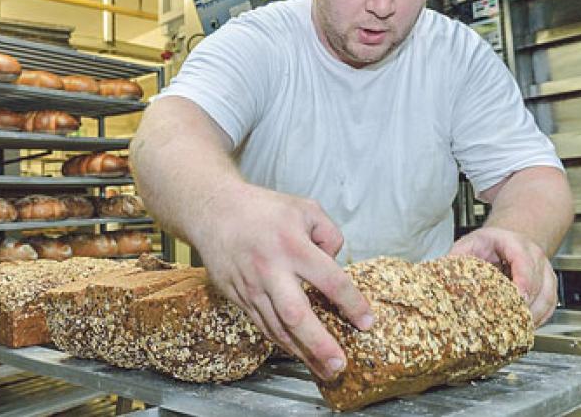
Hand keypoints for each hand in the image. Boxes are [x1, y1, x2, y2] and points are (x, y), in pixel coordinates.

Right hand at [195, 183, 373, 380]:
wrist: (214, 212)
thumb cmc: (262, 209)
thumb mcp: (304, 209)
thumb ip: (330, 234)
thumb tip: (336, 262)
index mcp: (292, 245)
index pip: (330, 280)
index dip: (352, 303)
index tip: (366, 322)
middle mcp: (271, 270)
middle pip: (296, 314)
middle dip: (319, 343)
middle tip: (339, 364)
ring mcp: (251, 287)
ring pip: (277, 328)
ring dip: (302, 353)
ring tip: (324, 371)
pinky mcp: (238, 297)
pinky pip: (262, 325)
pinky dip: (282, 342)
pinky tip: (298, 353)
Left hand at [448, 226, 557, 325]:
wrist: (507, 240)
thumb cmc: (489, 243)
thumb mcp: (470, 244)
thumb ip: (458, 258)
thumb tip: (442, 278)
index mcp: (514, 243)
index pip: (524, 262)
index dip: (523, 281)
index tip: (518, 298)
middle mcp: (535, 256)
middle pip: (539, 283)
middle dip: (527, 306)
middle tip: (514, 323)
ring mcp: (544, 271)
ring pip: (548, 297)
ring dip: (534, 316)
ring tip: (518, 330)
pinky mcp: (548, 286)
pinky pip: (549, 306)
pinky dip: (539, 319)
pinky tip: (525, 328)